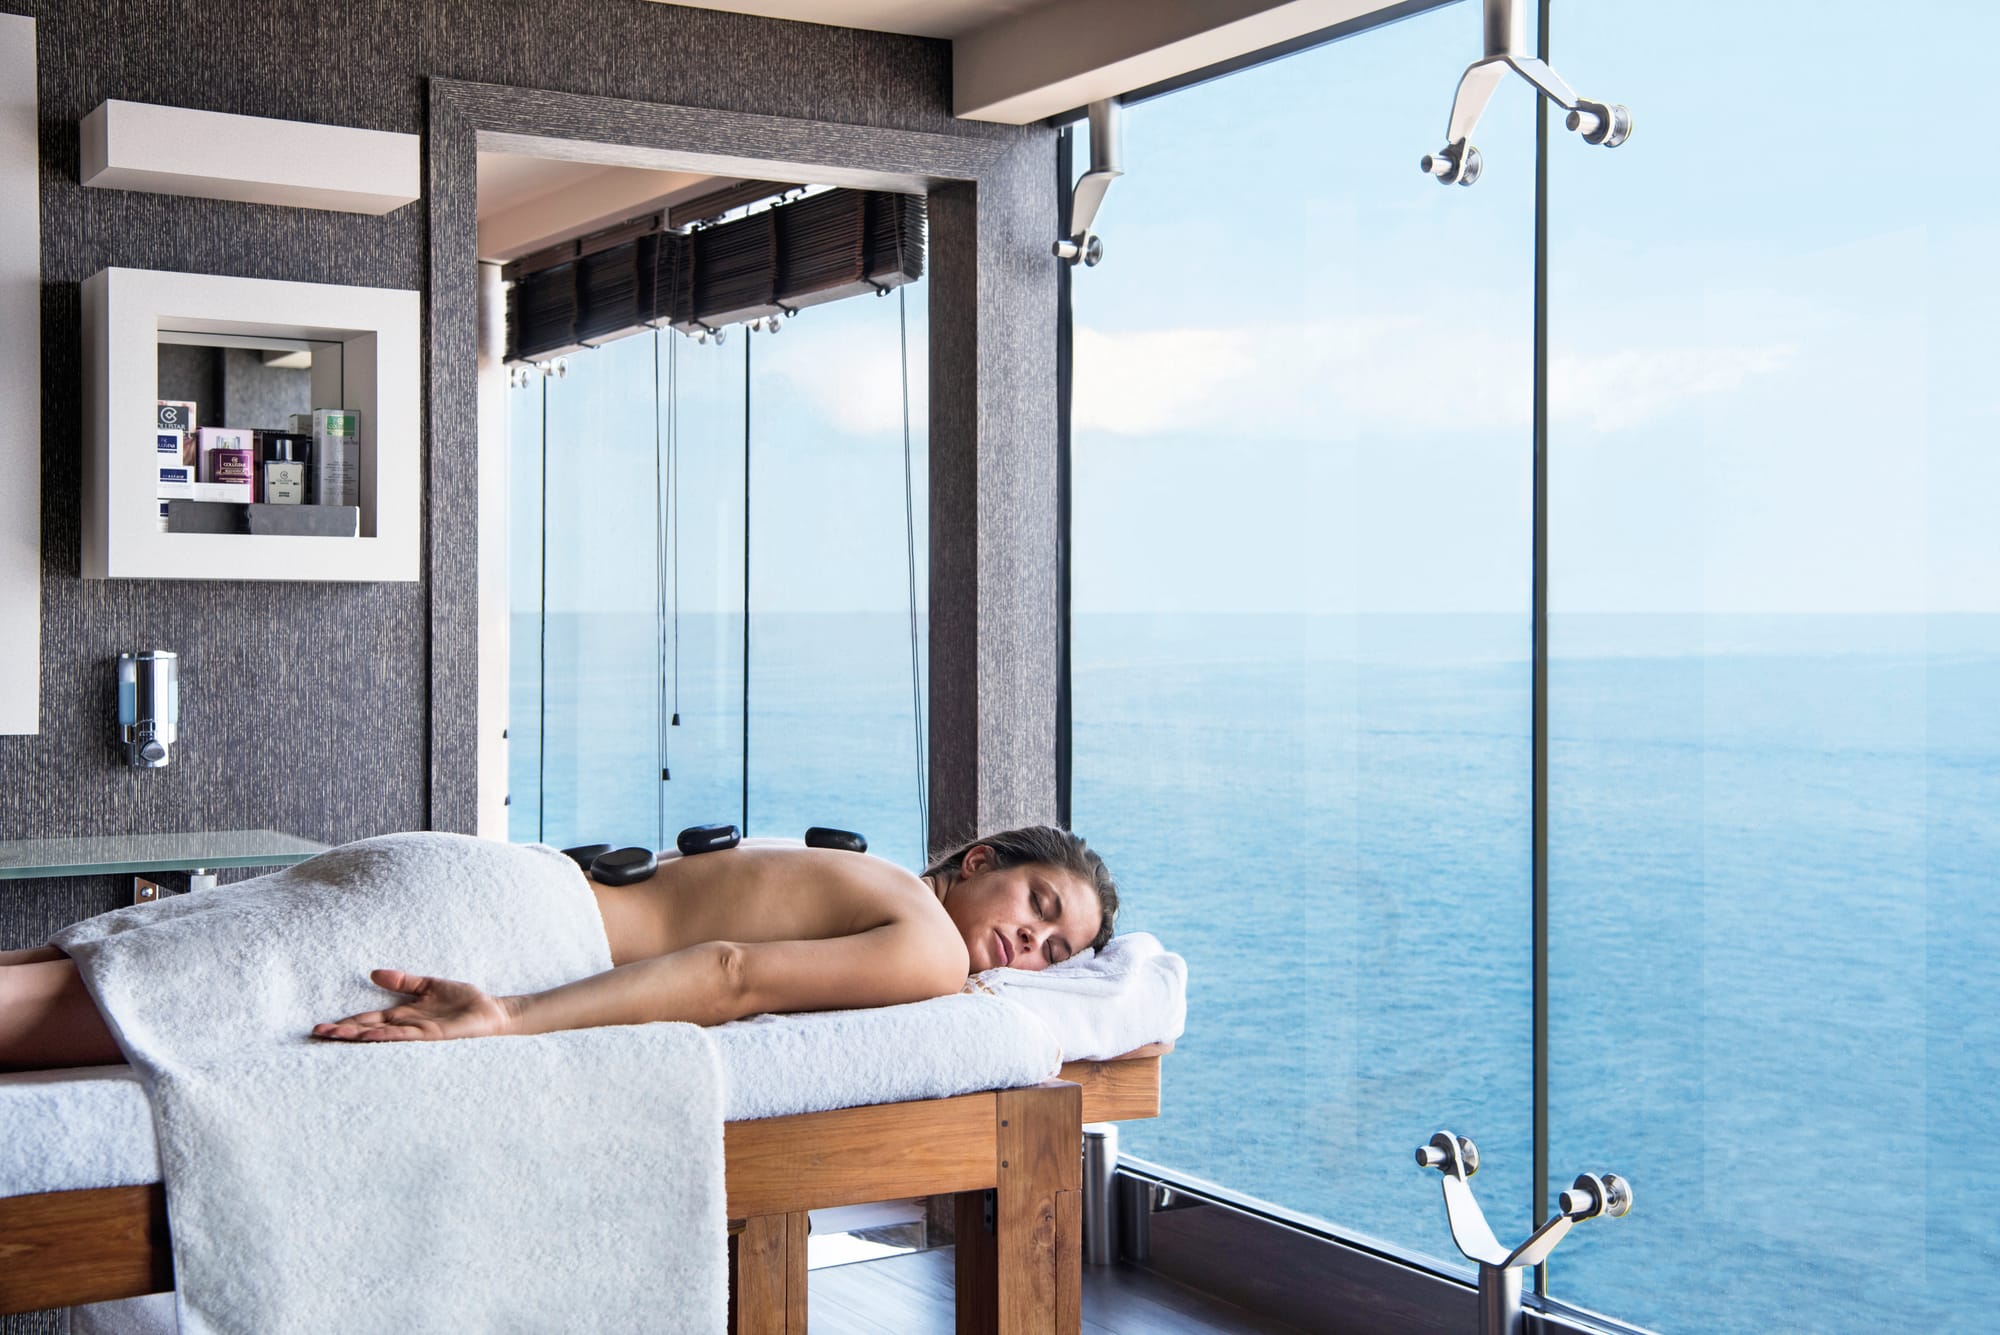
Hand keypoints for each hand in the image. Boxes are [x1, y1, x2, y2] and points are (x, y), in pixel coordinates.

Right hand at [311, 969, 513, 1042]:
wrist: (492, 1012)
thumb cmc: (463, 1001)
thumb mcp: (429, 985)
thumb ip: (404, 981)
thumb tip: (375, 973)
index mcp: (403, 1014)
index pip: (367, 1019)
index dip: (345, 1022)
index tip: (321, 1026)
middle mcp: (406, 1026)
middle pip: (368, 1030)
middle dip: (343, 1032)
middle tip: (316, 1034)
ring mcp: (418, 1034)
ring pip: (382, 1036)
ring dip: (359, 1036)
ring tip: (335, 1036)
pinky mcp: (434, 1037)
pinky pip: (406, 1036)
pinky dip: (388, 1036)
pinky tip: (371, 1036)